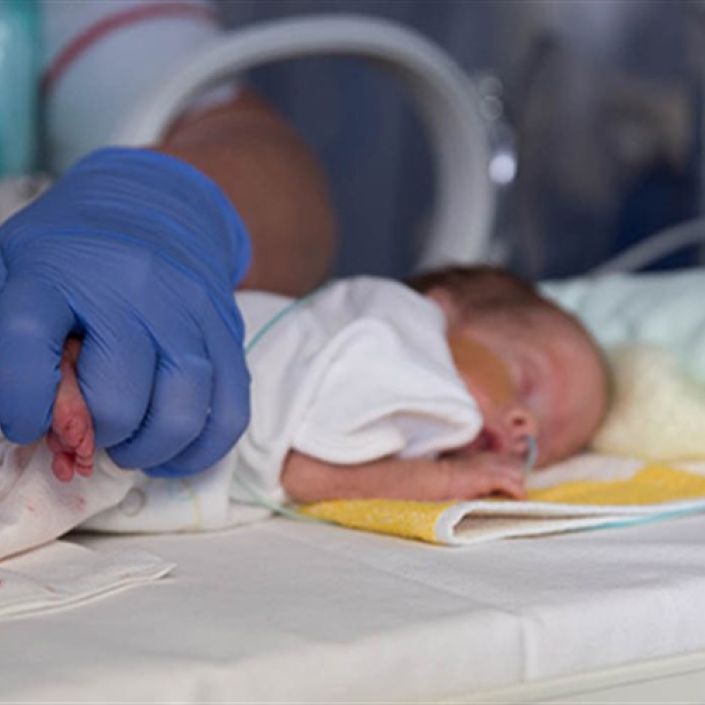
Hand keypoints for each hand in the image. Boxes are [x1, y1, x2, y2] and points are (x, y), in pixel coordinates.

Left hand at [0, 148, 250, 476]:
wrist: (156, 204)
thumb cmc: (75, 249)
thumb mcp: (14, 264)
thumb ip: (6, 331)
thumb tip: (13, 413)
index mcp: (60, 270)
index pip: (28, 342)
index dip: (20, 401)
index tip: (23, 423)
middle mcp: (134, 289)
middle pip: (118, 398)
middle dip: (94, 436)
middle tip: (85, 432)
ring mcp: (191, 312)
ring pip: (182, 413)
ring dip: (148, 450)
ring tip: (127, 447)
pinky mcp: (229, 332)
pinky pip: (231, 411)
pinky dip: (201, 450)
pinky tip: (173, 454)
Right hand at [440, 452, 526, 499]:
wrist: (437, 479)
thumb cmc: (448, 481)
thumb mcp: (469, 474)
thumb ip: (482, 478)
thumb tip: (493, 490)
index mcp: (485, 457)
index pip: (510, 462)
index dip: (513, 476)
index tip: (512, 489)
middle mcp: (490, 458)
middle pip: (516, 467)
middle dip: (518, 481)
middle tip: (514, 496)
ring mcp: (490, 466)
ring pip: (517, 474)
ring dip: (518, 487)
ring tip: (515, 500)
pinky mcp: (489, 477)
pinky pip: (512, 484)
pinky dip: (517, 493)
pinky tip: (517, 500)